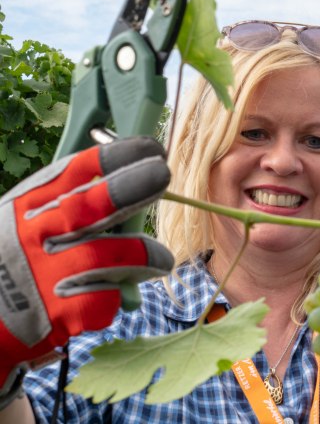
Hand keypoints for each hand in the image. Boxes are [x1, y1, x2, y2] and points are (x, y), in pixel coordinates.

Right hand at [0, 137, 173, 406]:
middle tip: (161, 174)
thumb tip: (129, 178)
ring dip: (144, 254)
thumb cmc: (15, 262)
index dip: (113, 157)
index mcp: (28, 207)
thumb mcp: (24, 222)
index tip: (149, 149)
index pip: (72, 172)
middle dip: (128, 187)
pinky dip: (116, 296)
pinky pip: (103, 299)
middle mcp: (33, 236)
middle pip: (86, 206)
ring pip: (106, 256)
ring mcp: (44, 274)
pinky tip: (116, 295)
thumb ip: (64, 202)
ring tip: (161, 260)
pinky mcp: (58, 313)